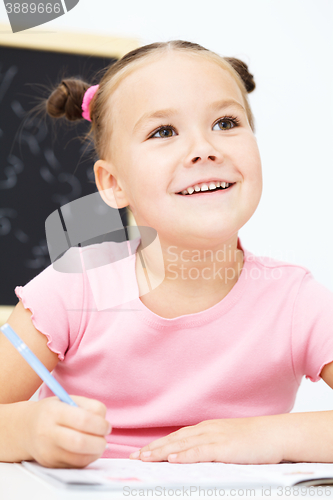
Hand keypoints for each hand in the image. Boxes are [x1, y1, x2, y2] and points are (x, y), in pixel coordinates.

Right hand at [23, 396, 110, 467]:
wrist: (25, 428)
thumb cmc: (53, 411)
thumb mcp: (68, 399)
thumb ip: (89, 406)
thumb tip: (104, 421)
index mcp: (54, 412)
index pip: (83, 420)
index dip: (100, 424)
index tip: (107, 426)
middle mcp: (48, 432)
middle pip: (81, 443)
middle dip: (99, 442)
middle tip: (104, 437)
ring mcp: (48, 451)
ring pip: (79, 458)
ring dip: (96, 452)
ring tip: (97, 443)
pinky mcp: (50, 464)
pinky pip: (75, 465)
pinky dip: (87, 458)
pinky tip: (88, 450)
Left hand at [130, 417, 283, 463]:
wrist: (276, 433)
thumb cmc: (255, 440)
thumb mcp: (229, 441)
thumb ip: (211, 448)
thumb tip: (194, 458)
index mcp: (207, 429)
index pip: (177, 437)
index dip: (158, 445)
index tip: (141, 453)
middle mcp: (207, 430)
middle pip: (174, 440)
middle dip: (153, 449)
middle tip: (134, 457)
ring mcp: (215, 437)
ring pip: (182, 444)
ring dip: (161, 451)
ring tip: (144, 458)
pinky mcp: (225, 447)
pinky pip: (200, 451)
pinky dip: (185, 454)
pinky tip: (172, 459)